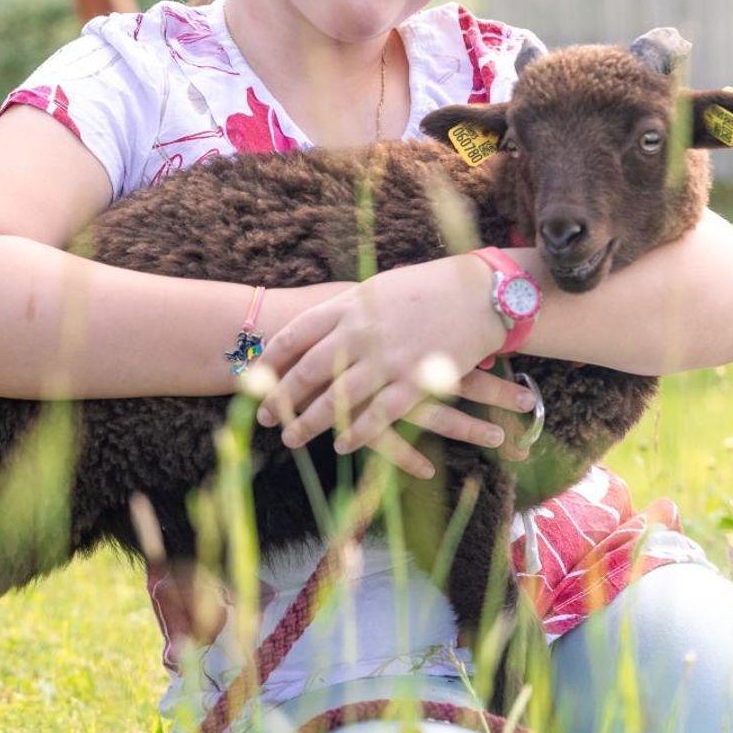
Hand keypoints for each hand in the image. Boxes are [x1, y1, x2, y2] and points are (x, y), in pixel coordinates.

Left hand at [252, 257, 531, 478]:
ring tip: (291, 439)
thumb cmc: (428, 288)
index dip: (271, 359)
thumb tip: (319, 325)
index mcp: (350, 304)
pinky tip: (342, 444)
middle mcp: (362, 332)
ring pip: (337, 397)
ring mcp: (387, 358)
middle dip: (281, 396)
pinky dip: (357, 432)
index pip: (296, 334)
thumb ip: (347, 308)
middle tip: (264, 417)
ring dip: (310, 421)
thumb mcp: (378, 289)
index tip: (253, 377)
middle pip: (309, 370)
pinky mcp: (414, 380)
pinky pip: (379, 414)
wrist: (479, 293)